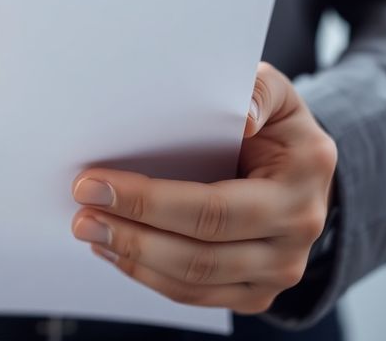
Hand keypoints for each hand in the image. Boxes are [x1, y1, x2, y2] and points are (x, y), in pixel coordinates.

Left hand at [70, 62, 335, 313]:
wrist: (301, 169)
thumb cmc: (274, 124)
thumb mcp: (274, 92)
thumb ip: (257, 89)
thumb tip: (242, 116)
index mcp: (303, 178)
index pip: (214, 206)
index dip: (149, 202)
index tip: (94, 184)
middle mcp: (299, 231)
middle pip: (201, 253)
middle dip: (131, 235)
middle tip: (82, 216)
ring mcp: (280, 270)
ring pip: (193, 280)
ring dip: (133, 258)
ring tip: (90, 231)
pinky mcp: (257, 292)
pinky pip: (195, 295)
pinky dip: (148, 276)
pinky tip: (115, 251)